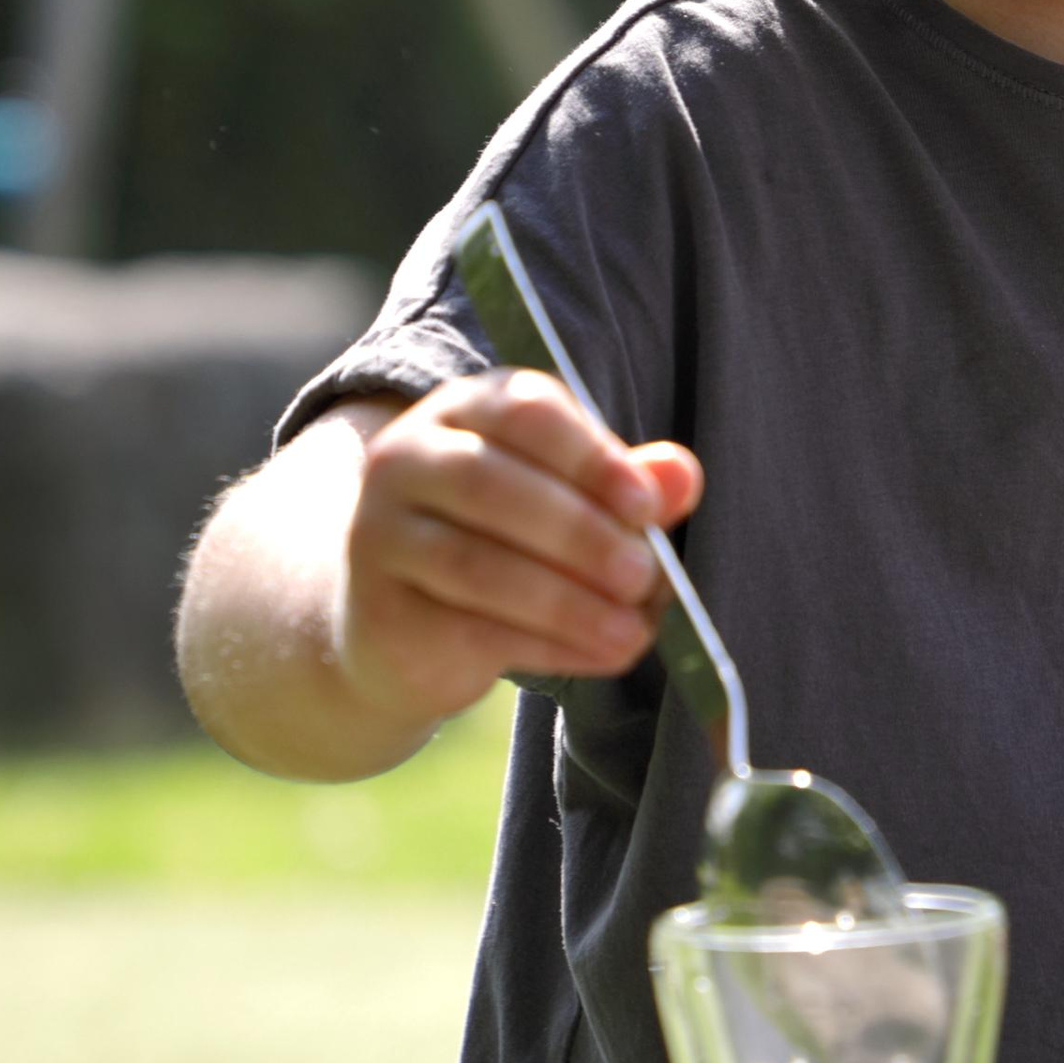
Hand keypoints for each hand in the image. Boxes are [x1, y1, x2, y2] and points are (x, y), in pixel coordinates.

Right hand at [337, 372, 703, 734]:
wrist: (406, 625)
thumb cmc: (508, 540)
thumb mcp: (571, 498)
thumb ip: (627, 484)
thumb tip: (683, 476)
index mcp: (464, 408)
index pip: (524, 412)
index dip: (590, 457)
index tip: (646, 505)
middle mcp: (406, 459)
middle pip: (493, 487)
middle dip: (581, 534)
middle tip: (644, 575)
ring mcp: (380, 535)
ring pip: (477, 566)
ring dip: (568, 602)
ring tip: (630, 631)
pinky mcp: (380, 612)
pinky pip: (468, 629)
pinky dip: (547, 645)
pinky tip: (598, 654)